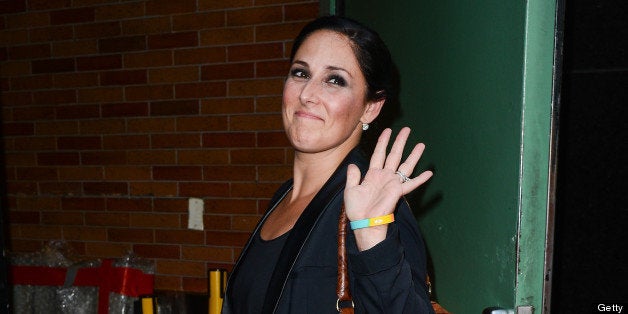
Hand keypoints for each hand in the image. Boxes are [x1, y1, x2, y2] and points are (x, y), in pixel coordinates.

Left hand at [344, 127, 432, 249]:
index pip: (379, 154)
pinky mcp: (397, 191)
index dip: (383, 142)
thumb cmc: (357, 209)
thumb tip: (353, 165)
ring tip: (421, 144)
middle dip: (400, 142)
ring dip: (413, 155)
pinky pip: (411, 184)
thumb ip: (353, 176)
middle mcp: (384, 176)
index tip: (388, 131)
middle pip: (394, 155)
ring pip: (405, 165)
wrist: (364, 222)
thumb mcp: (350, 190)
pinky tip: (429, 173)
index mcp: (372, 174)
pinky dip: (420, 179)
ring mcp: (392, 183)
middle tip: (407, 129)